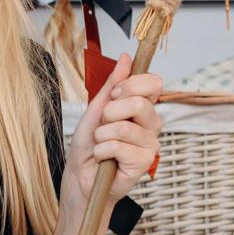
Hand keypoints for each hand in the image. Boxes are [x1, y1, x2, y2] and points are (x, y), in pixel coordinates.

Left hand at [61, 52, 163, 212]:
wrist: (80, 177)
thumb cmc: (89, 145)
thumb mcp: (96, 109)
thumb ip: (112, 84)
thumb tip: (126, 57)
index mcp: (143, 108)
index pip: (153, 82)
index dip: (129, 85)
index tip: (112, 96)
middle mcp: (152, 124)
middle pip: (140, 102)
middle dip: (110, 112)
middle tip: (103, 124)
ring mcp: (150, 144)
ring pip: (124, 126)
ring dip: (102, 135)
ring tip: (101, 145)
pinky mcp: (144, 163)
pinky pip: (117, 146)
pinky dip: (101, 151)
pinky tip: (104, 159)